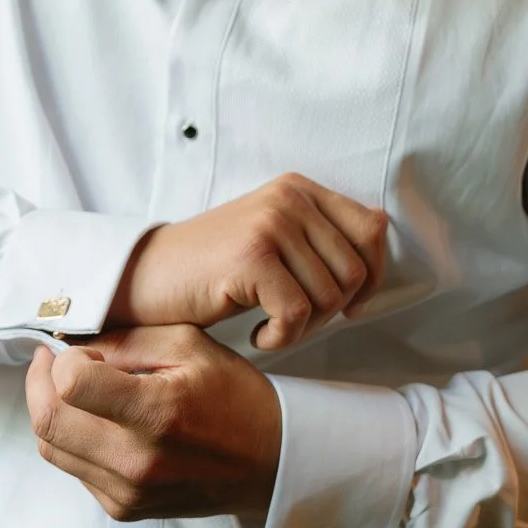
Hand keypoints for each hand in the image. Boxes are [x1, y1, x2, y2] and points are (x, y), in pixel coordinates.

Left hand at [25, 326, 281, 521]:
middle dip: (38, 382)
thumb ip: (127, 340)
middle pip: (47, 421)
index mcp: (156, 413)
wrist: (271, 461)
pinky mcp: (124, 509)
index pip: (70, 386)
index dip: (62, 360)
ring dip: (52, 411)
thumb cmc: (235, 396)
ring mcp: (127, 492)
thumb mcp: (190, 345)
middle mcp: (136, 461)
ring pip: (51, 447)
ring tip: (75, 388)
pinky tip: (100, 420)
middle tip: (51, 361)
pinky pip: (74, 469)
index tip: (75, 349)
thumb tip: (72, 347)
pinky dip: (74, 439)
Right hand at [109, 174, 386, 351]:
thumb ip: (321, 235)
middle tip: (294, 320)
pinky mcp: (252, 258)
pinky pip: (297, 315)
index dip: (371, 276)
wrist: (148, 278)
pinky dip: (281, 339)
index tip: (350, 305)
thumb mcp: (274, 237)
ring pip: (329, 296)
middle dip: (332, 310)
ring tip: (271, 325)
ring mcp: (270, 225)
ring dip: (304, 327)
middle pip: (354, 270)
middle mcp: (289, 198)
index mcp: (299, 188)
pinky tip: (257, 335)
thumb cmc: (214, 268)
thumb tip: (380, 242)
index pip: (371, 229)